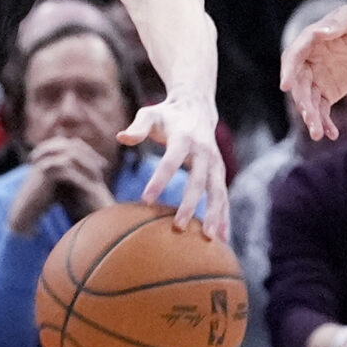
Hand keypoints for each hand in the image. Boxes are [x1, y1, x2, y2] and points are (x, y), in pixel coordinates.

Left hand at [124, 95, 227, 238]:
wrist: (197, 107)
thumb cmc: (167, 115)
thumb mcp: (150, 114)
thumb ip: (137, 128)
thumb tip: (121, 138)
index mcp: (184, 138)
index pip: (170, 162)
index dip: (159, 180)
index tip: (146, 200)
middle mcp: (204, 152)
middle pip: (198, 181)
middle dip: (190, 204)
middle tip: (178, 227)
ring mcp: (216, 163)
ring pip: (217, 192)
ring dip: (215, 215)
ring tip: (209, 238)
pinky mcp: (220, 172)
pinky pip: (223, 197)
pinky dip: (224, 217)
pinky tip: (222, 238)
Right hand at [282, 0, 346, 140]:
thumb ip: (336, 26)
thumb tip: (319, 33)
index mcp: (308, 41)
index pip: (293, 57)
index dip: (289, 71)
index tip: (286, 87)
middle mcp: (308, 61)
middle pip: (300, 84)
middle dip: (302, 102)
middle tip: (309, 118)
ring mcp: (317, 78)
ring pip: (309, 101)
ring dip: (312, 117)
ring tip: (318, 134)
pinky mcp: (328, 91)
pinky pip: (323, 109)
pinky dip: (326, 122)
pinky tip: (332, 134)